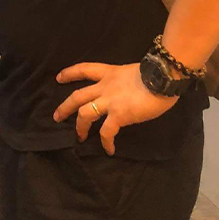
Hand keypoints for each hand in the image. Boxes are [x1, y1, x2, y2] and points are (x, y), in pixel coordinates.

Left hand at [52, 62, 178, 155]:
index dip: (70, 73)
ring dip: (79, 126)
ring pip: (84, 113)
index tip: (58, 78)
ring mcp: (110, 101)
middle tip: (56, 116)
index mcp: (108, 73)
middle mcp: (104, 86)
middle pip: (77, 96)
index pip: (84, 69)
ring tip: (79, 136)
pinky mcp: (119, 115)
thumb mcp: (131, 72)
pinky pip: (107, 131)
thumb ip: (122, 82)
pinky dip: (106, 142)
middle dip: (65, 107)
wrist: (162, 77)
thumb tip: (126, 91)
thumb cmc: (154, 73)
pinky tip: (109, 149)